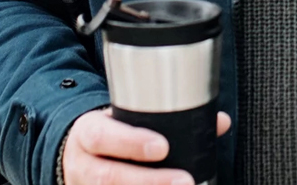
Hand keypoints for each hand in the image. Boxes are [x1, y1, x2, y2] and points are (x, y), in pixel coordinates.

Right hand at [62, 108, 229, 184]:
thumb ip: (168, 119)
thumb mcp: (126, 118)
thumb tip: (219, 122)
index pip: (102, 137)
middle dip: (150, 181)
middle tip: (185, 181)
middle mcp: (83, 165)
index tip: (163, 147)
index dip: (131, 143)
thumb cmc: (109, 135)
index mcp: (88, 133)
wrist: (76, 155)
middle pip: (109, 177)